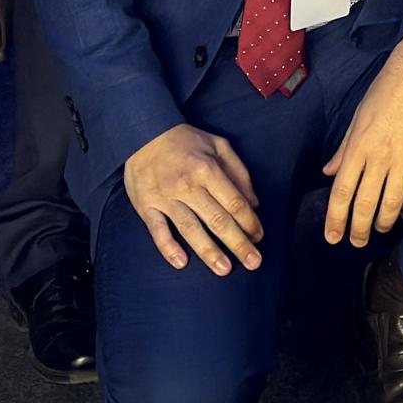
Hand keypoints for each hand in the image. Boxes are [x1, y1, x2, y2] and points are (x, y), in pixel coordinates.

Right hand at [122, 121, 264, 275]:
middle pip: (217, 220)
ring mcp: (166, 197)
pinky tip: (181, 263)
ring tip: (224, 270)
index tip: (259, 238)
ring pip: (190, 229)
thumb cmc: (186, 141)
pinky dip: (168, 247)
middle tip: (253, 263)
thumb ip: (239, 172)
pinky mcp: (146, 206)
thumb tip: (254, 203)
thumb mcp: (218, 146)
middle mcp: (188, 185)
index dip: (250, 222)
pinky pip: (157, 230)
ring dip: (209, 251)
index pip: (234, 203)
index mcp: (208, 170)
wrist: (143, 133)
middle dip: (238, 244)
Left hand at [321, 34, 402, 246]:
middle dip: (358, 229)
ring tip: (379, 229)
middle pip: (366, 203)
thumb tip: (329, 172)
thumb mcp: (356, 118)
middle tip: (356, 242)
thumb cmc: (384, 92)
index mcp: (359, 145)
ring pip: (392, 203)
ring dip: (384, 222)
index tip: (332, 237)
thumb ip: (344, 150)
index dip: (335, 218)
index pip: (342, 191)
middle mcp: (380, 155)